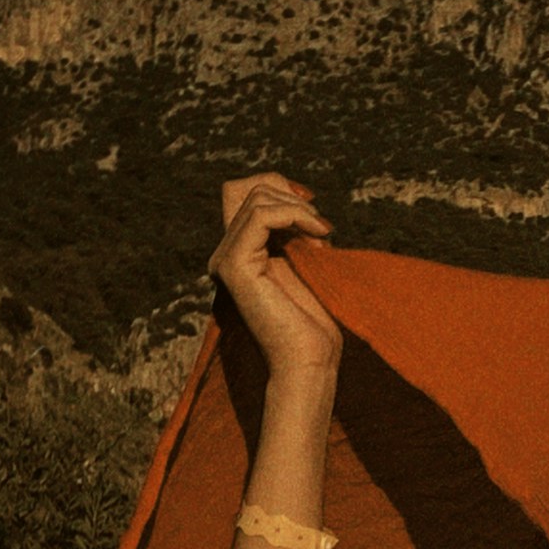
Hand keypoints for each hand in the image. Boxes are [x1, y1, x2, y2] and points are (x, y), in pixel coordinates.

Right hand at [209, 172, 341, 380]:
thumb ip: (291, 230)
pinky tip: (319, 235)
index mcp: (239, 252)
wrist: (310, 360)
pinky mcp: (234, 265)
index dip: (279, 187)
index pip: (243, 192)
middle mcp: (225, 253)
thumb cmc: (315, 321)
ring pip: (257, 198)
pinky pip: (262, 216)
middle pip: (250, 188)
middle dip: (294, 199)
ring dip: (299, 209)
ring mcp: (225, 258)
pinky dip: (296, 216)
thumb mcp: (304, 260)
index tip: (314, 211)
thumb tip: (298, 194)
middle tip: (323, 230)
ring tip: (323, 236)